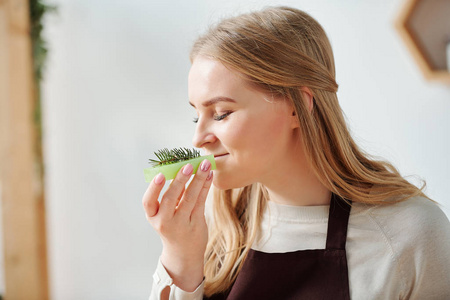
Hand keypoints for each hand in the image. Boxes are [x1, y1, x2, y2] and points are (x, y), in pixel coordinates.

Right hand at [142, 159, 212, 291]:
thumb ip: (172, 194)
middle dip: (180, 180)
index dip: (153, 188)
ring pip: (189, 198)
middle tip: (188, 165)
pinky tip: (209, 176)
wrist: (183, 254)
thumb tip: (181, 168)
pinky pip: (201, 202)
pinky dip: (205, 187)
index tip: (160, 174)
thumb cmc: (173, 227)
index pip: (148, 202)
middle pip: (171, 198)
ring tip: (205, 165)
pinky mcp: (196, 224)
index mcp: (153, 216)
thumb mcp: (166, 213)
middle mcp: (164, 221)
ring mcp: (181, 224)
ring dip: (198, 179)